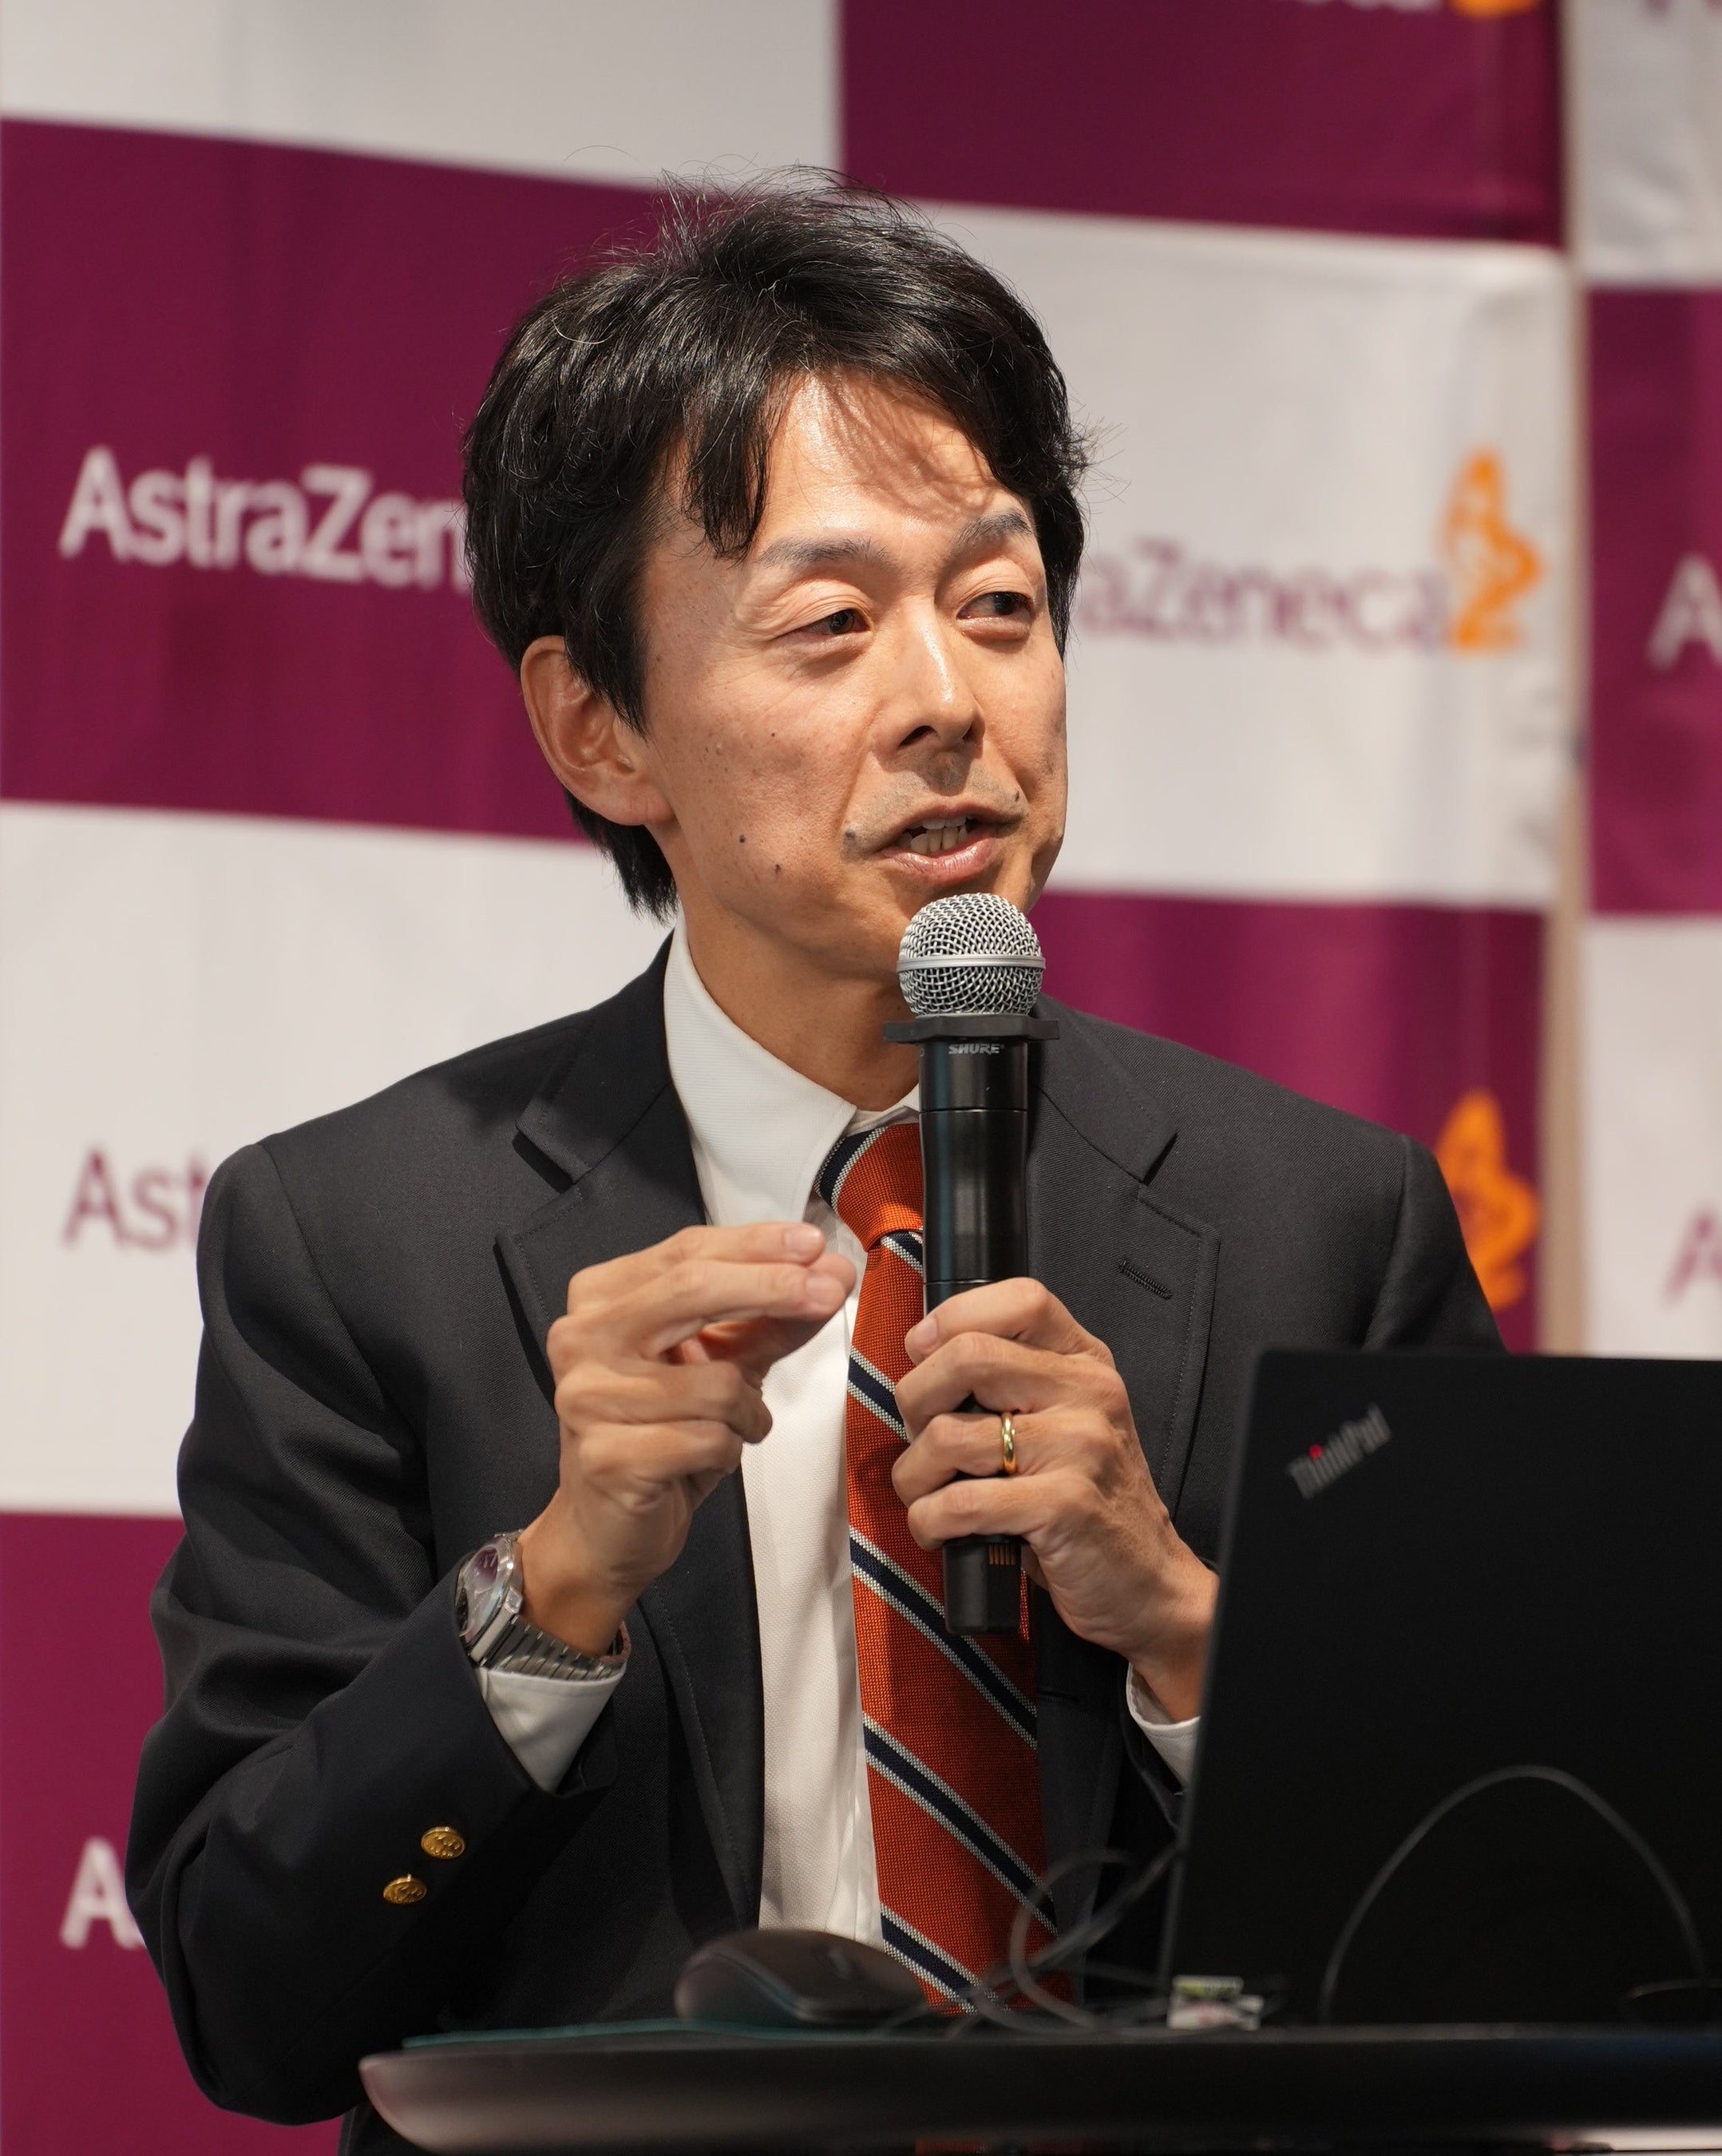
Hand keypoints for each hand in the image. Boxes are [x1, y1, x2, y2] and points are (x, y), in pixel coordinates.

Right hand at [518, 1222, 854, 1653]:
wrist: (608, 1529)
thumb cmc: (663, 1433)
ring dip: (749, 1409)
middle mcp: (582, 1338)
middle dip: (771, 1287)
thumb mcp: (721, 1364)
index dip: (756, 1245)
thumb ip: (770, 1318)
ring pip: (715, 1380)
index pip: (686, 1252)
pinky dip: (730, 1449)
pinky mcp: (608, 1456)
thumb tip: (830, 1272)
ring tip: (734, 1427)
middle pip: (690, 1289)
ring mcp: (587, 1397)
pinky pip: (709, 1438)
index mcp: (601, 1299)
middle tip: (830, 1289)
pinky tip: (711, 1458)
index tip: (815, 1245)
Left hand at [893, 1280, 1216, 1719]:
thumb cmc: (1088, 1502)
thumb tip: (921, 1353)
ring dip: (913, 1475)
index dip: (955, 1315)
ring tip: (926, 1495)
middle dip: (915, 1400)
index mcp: (1086, 1364)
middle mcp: (1089, 1394)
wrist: (1148, 1583)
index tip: (922, 1351)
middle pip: (968, 1356)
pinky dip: (929, 1521)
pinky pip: (960, 1502)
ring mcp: (1080, 1447)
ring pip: (949, 1435)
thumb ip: (1015, 1380)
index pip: (1021, 1298)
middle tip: (920, 1438)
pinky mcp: (1064, 1506)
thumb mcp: (1067, 1422)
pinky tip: (939, 1530)